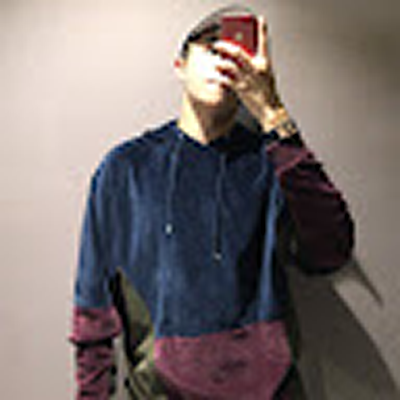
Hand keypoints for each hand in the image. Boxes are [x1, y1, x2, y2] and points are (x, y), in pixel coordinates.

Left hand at [213, 16, 289, 131]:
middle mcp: (255, 70)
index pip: (264, 44)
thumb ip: (255, 66)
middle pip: (238, 52)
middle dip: (225, 46)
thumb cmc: (267, 94)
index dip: (262, 31)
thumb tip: (241, 59)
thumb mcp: (266, 76)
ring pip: (229, 65)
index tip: (260, 21)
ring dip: (219, 62)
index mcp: (264, 65)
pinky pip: (225, 81)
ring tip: (215, 61)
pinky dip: (218, 78)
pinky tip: (214, 77)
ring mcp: (247, 79)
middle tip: (218, 44)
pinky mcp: (240, 90)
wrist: (269, 110)